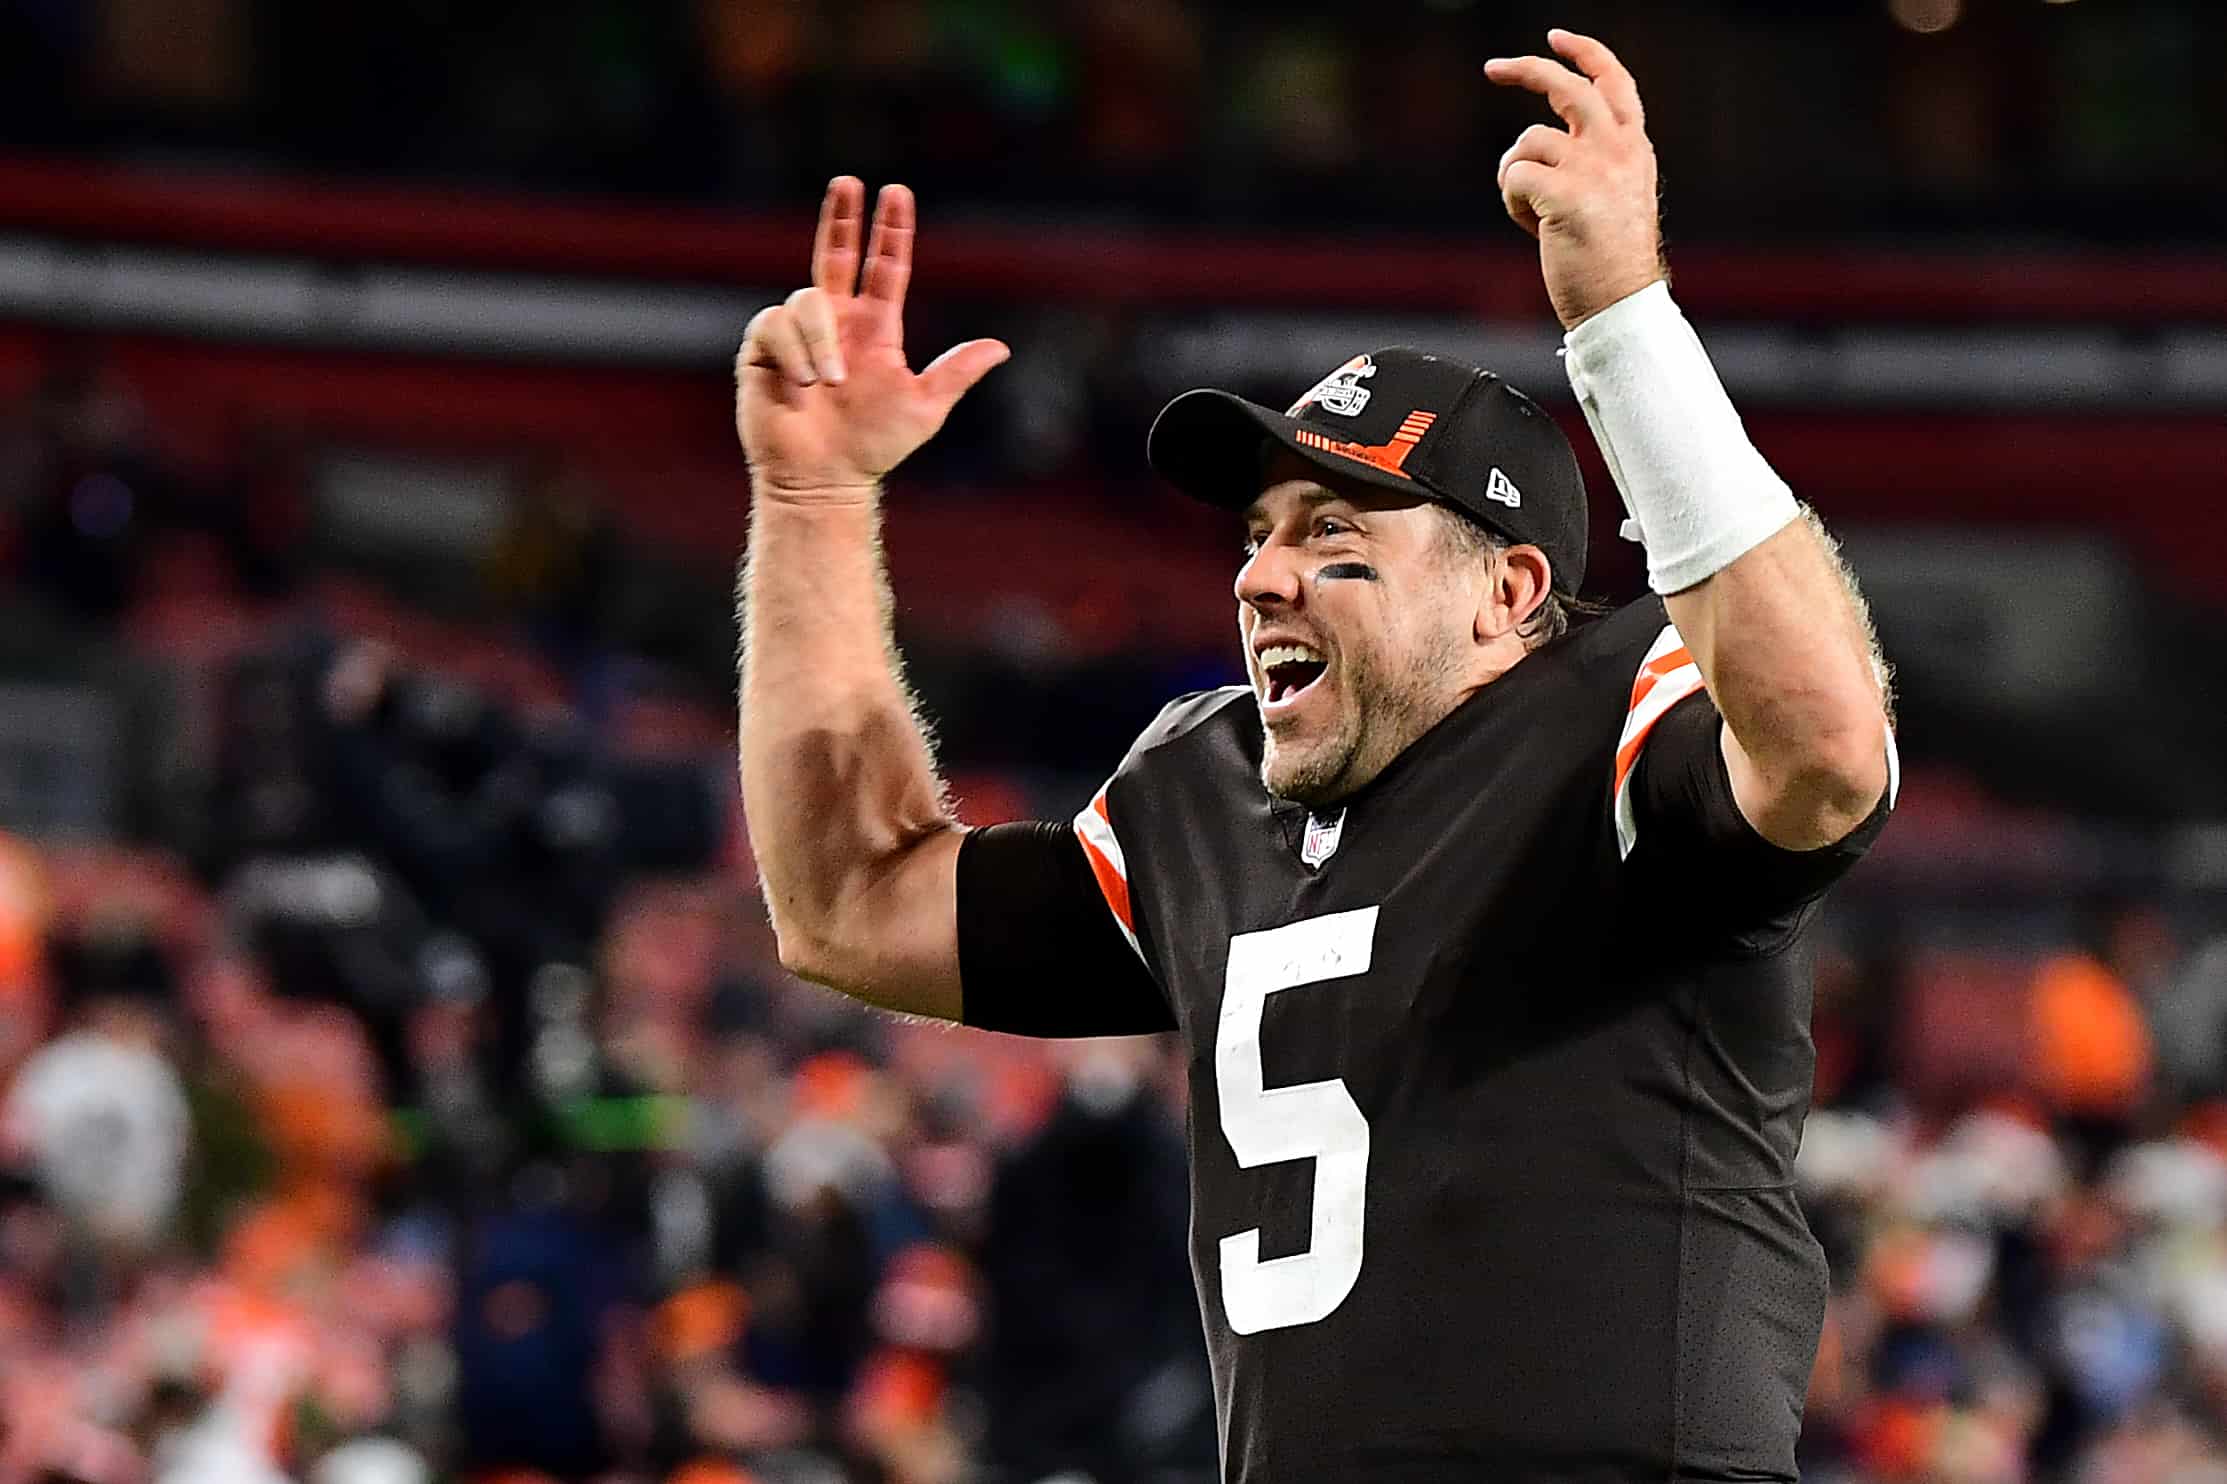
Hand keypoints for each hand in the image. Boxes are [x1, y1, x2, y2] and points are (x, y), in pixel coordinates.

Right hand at [737, 178, 1009, 500]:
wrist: (823, 478)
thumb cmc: (873, 446)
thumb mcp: (924, 407)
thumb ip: (956, 373)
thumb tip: (1001, 347)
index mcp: (875, 328)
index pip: (885, 266)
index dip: (891, 231)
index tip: (896, 192)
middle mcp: (837, 321)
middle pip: (836, 253)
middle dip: (841, 216)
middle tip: (849, 182)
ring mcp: (798, 333)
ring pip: (808, 299)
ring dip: (822, 340)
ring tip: (830, 384)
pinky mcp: (763, 347)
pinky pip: (776, 324)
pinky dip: (795, 351)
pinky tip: (804, 384)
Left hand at [1484, 30, 1664, 331]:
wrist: (1618, 304)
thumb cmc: (1609, 261)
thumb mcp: (1615, 196)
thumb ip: (1593, 160)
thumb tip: (1540, 140)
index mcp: (1634, 148)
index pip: (1614, 82)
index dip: (1584, 53)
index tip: (1556, 37)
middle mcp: (1618, 149)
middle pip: (1567, 88)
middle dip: (1526, 69)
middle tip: (1493, 67)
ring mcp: (1593, 169)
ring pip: (1527, 143)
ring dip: (1515, 178)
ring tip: (1535, 216)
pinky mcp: (1566, 194)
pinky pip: (1514, 176)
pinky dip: (1512, 203)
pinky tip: (1535, 229)